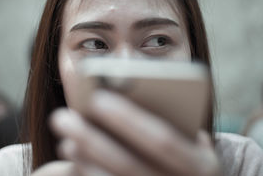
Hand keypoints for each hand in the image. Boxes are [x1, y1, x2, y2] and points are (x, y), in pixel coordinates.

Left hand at [49, 90, 221, 175]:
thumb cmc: (193, 162)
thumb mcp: (197, 146)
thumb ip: (178, 123)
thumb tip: (135, 95)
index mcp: (202, 167)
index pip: (162, 140)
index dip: (129, 119)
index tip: (97, 98)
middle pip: (127, 164)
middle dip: (91, 139)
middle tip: (60, 116)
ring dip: (85, 162)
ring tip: (65, 139)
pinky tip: (73, 163)